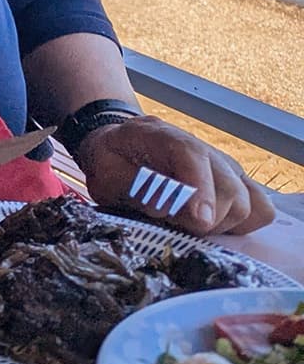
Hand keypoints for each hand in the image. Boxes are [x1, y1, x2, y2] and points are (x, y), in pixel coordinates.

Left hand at [77, 115, 274, 234]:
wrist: (118, 147)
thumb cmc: (110, 161)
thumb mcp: (104, 172)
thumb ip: (134, 187)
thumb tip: (166, 206)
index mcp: (161, 136)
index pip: (192, 156)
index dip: (200, 189)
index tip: (200, 221)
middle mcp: (201, 148)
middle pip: (228, 185)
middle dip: (208, 218)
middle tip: (179, 227)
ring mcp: (223, 166)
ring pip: (248, 203)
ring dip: (222, 225)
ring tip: (190, 225)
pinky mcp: (236, 184)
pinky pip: (260, 210)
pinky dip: (242, 225)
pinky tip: (213, 226)